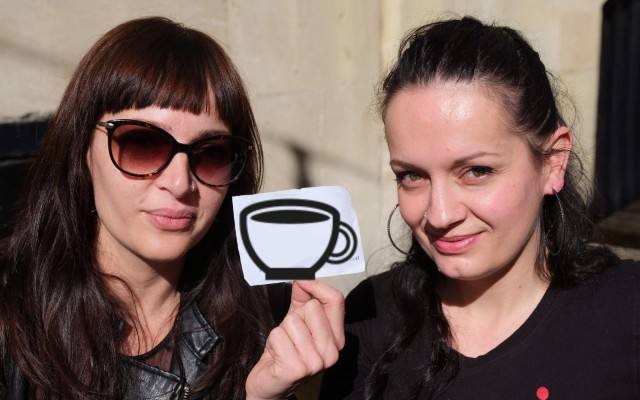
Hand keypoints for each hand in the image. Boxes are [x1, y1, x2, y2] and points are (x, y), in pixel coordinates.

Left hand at [246, 280, 344, 399]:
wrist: (271, 385)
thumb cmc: (285, 352)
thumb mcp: (296, 322)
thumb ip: (302, 298)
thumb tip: (302, 276)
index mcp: (337, 338)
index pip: (336, 301)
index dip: (318, 286)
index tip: (302, 282)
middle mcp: (332, 352)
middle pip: (312, 308)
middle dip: (293, 317)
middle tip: (290, 336)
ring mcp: (316, 363)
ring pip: (292, 321)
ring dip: (281, 332)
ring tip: (283, 347)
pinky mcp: (297, 369)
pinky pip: (278, 336)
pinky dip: (272, 342)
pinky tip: (276, 356)